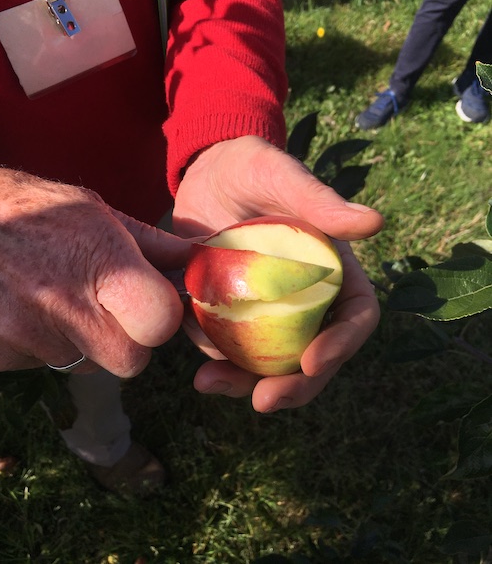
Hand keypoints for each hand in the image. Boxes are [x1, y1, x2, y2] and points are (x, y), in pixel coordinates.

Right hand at [0, 169, 191, 375]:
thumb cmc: (29, 209)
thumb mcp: (92, 211)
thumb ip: (149, 243)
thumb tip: (195, 258)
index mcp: (101, 260)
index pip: (160, 322)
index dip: (161, 317)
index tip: (151, 302)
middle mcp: (66, 302)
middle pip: (129, 359)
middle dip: (128, 341)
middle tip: (108, 308)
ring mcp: (27, 333)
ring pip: (86, 364)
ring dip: (83, 341)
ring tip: (57, 297)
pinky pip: (42, 363)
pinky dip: (44, 344)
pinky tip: (29, 308)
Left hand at [173, 136, 383, 411]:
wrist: (205, 173)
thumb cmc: (250, 166)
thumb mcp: (279, 176)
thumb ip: (319, 200)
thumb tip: (375, 222)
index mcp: (332, 270)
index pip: (355, 317)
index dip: (342, 345)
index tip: (313, 361)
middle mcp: (305, 298)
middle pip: (314, 355)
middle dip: (294, 385)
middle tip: (263, 401)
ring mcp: (267, 310)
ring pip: (269, 362)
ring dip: (244, 382)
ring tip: (209, 385)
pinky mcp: (231, 312)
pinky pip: (227, 347)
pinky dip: (213, 358)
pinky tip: (193, 354)